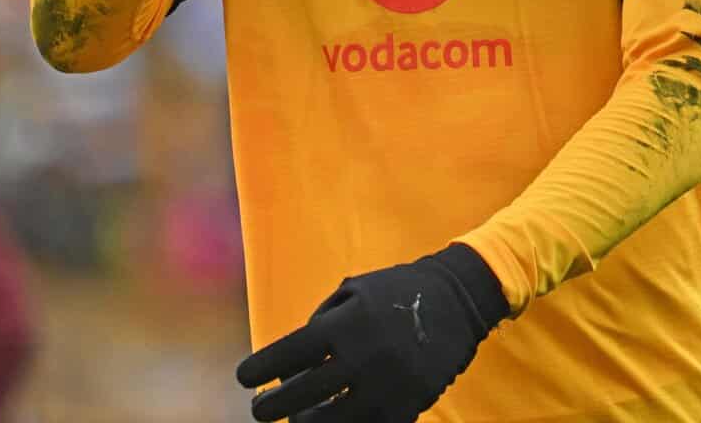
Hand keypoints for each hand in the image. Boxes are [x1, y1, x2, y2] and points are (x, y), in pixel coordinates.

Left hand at [236, 245, 508, 421]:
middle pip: (303, 395)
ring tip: (294, 420)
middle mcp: (362, 358)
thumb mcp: (352, 291)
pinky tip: (331, 422)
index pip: (289, 354)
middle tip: (259, 410)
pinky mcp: (408, 406)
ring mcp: (386, 387)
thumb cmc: (394, 291)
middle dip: (272, 407)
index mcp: (344, 325)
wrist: (456, 301)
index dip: (261, 369)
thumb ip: (320, 321)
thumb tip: (288, 362)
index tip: (243, 378)